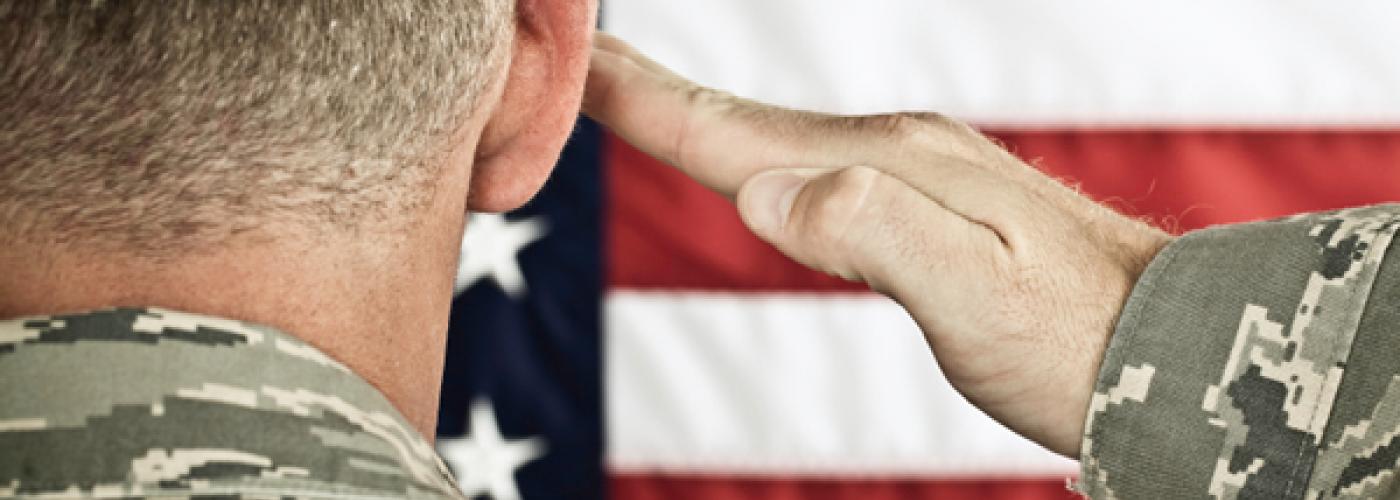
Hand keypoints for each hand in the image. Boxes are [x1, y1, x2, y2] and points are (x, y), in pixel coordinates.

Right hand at [583, 33, 1172, 456]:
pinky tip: (753, 161)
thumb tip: (766, 193)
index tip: (572, 61)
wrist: (1168, 345)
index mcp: (883, 166)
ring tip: (635, 94)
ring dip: (696, 115)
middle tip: (576, 54)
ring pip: (774, 137)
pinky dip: (754, 151)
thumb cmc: (1072, 336)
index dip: (645, 100)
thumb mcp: (971, 292)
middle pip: (743, 118)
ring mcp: (908, 171)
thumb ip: (870, 230)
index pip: (736, 132)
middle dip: (651, 87)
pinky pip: (811, 165)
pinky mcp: (922, 203)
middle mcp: (889, 152)